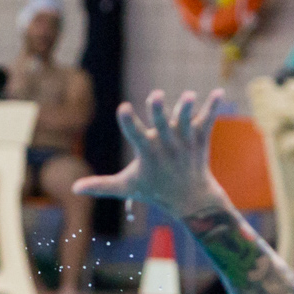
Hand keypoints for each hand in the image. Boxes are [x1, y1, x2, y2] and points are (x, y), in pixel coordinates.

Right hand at [73, 89, 228, 217]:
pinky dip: (213, 107)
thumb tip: (73, 189)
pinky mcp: (200, 138)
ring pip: (187, 121)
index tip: (123, 108)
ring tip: (189, 96)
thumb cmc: (155, 190)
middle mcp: (167, 146)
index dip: (128, 121)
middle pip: (162, 125)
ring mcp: (185, 141)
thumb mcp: (127, 187)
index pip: (135, 134)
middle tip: (155, 95)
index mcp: (147, 153)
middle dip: (159, 111)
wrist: (191, 201)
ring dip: (187, 109)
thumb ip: (101, 185)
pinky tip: (219, 93)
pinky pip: (207, 120)